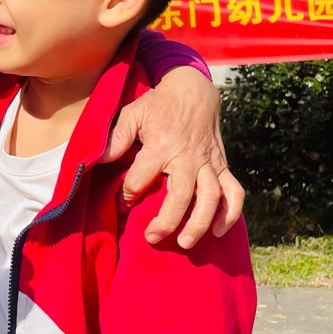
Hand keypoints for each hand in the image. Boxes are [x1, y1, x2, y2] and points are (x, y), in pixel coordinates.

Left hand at [103, 65, 243, 248]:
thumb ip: (116, 137)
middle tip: (152, 237)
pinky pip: (234, 192)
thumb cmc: (158, 104)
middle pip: (181, 194)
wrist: (193, 89)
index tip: (121, 204)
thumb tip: (98, 160)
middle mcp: (186, 156)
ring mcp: (207, 162)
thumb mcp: (132, 113)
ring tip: (186, 243)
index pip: (141, 177)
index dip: (128, 194)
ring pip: (211, 197)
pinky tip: (218, 231)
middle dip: (167, 220)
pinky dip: (231, 213)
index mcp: (161, 144)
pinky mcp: (222, 165)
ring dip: (200, 222)